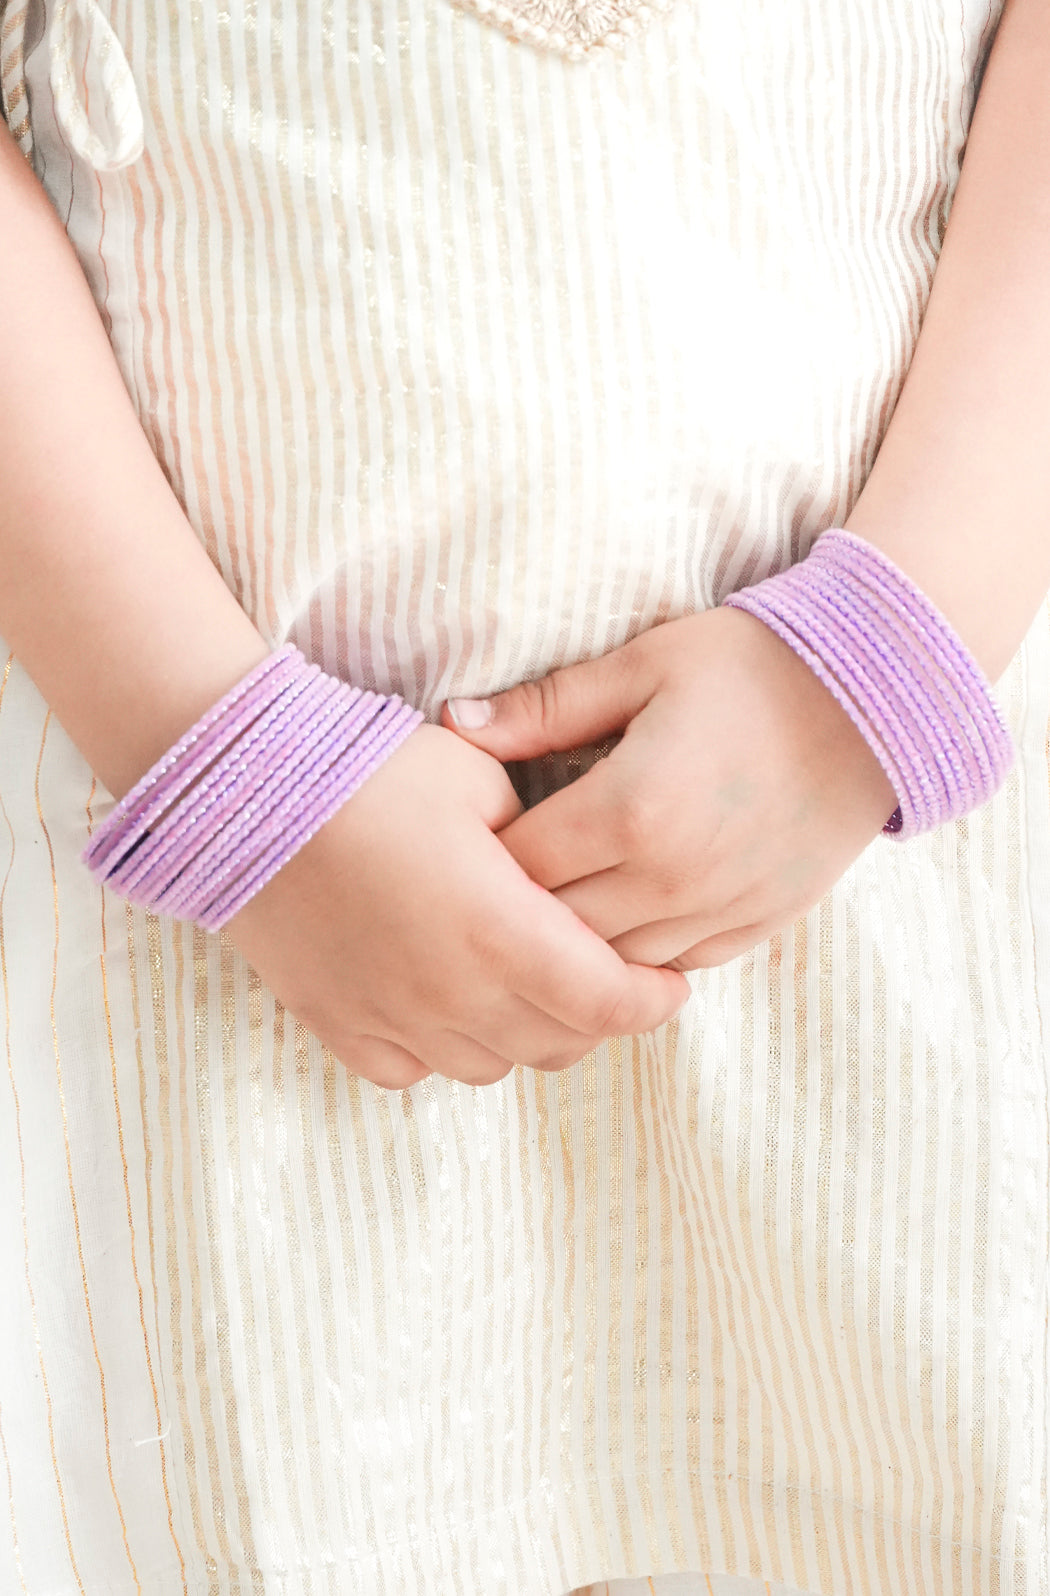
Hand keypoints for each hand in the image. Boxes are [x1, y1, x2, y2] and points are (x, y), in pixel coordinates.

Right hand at [225, 724, 687, 1088]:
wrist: (241, 790)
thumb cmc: (369, 770)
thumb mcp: (480, 778)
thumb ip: (543, 840)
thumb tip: (568, 869)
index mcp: (502, 931)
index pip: (609, 1003)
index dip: (652, 1000)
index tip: (668, 982)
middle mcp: (452, 993)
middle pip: (560, 1043)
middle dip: (596, 1015)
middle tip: (603, 975)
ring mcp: (392, 1018)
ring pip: (493, 1064)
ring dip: (524, 1033)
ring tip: (523, 984)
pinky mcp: (339, 1025)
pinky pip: (414, 1069)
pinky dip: (446, 1045)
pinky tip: (445, 999)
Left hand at [442, 608, 898, 969]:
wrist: (879, 697)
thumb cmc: (751, 667)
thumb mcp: (643, 666)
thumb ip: (544, 708)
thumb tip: (454, 725)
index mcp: (630, 809)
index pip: (520, 868)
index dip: (485, 859)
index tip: (473, 839)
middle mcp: (671, 877)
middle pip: (556, 929)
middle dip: (519, 909)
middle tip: (498, 881)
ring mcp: (718, 910)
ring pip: (611, 965)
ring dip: (577, 941)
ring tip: (554, 908)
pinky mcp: (758, 926)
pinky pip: (675, 968)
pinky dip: (640, 951)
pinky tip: (625, 916)